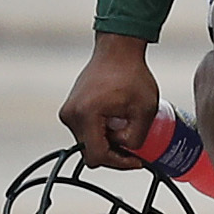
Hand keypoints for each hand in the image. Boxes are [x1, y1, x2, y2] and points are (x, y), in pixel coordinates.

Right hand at [60, 33, 158, 168]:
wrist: (117, 50)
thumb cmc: (132, 74)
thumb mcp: (145, 109)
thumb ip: (137, 137)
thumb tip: (128, 152)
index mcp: (87, 115)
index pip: (98, 156)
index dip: (119, 163)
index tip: (136, 160)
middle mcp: (71, 115)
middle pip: (91, 152)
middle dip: (114, 153)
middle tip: (134, 148)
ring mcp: (68, 112)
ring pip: (88, 144)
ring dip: (107, 142)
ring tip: (126, 127)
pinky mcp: (70, 109)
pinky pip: (85, 132)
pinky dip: (101, 133)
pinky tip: (116, 122)